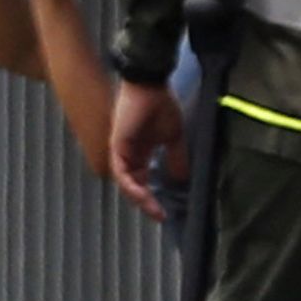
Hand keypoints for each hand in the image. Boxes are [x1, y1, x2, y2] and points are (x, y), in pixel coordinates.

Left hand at [104, 77, 182, 217]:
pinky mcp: (117, 146)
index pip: (142, 180)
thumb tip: (183, 179)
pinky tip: (143, 194)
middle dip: (146, 202)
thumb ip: (176, 158)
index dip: (152, 196)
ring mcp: (121, 150)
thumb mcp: (173, 137)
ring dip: (139, 198)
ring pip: (126, 182)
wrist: (151, 86)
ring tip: (154, 209)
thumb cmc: (161, 106)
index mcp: (141, 152)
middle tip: (160, 215)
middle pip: (133, 185)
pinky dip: (131, 185)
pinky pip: (120, 172)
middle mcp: (129, 154)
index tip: (166, 211)